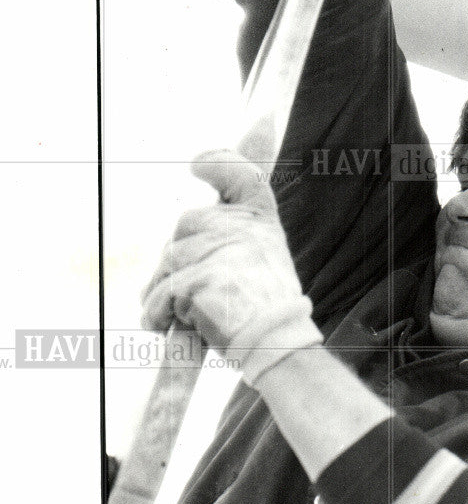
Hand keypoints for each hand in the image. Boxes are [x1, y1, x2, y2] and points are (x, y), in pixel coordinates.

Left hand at [141, 149, 321, 385]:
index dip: (219, 163)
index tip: (198, 163)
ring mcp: (218, 251)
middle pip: (186, 226)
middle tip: (198, 289)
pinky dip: (157, 313)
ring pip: (168, 262)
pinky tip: (170, 324)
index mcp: (261, 219)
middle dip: (179, 259)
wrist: (274, 341)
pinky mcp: (196, 279)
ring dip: (166, 291)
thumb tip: (190, 225)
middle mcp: (241, 228)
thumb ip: (234, 233)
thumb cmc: (266, 306)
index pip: (241, 175)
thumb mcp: (263, 255)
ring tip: (190, 311)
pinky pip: (159, 293)